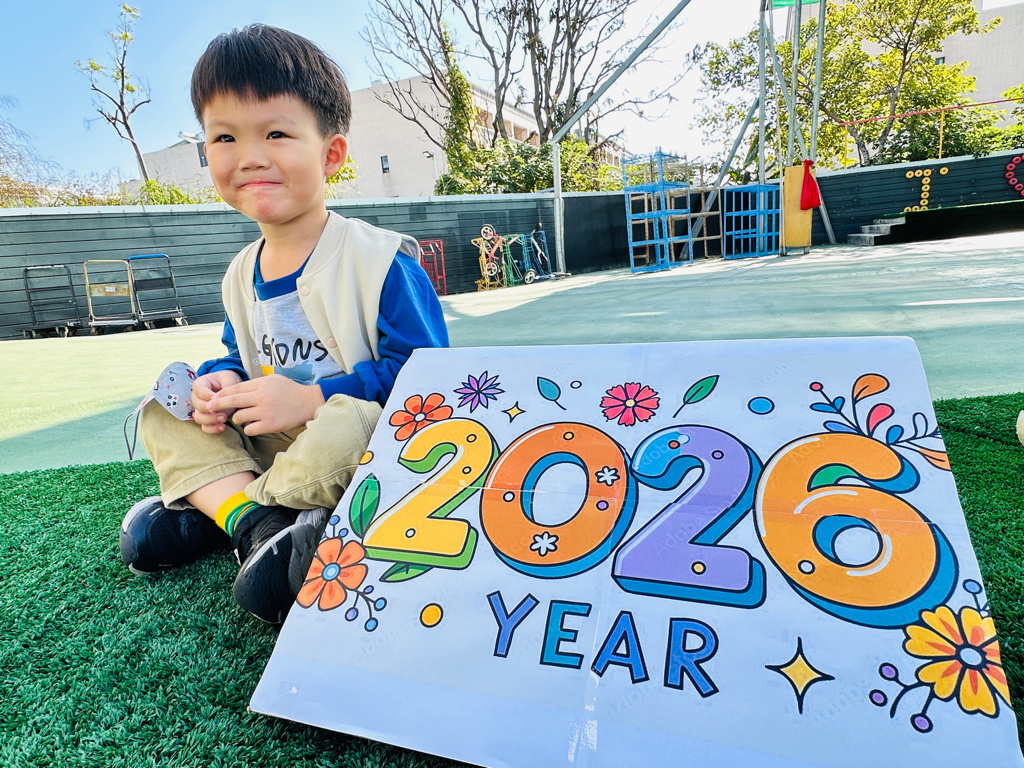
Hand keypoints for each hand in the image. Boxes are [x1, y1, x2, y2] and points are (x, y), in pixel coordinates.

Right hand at [192, 371, 242, 433]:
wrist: (232, 389)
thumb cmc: (228, 381)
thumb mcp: (229, 377)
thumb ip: (225, 385)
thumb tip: (217, 398)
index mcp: (200, 384)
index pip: (199, 390)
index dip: (207, 396)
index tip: (218, 399)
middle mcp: (197, 397)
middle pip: (197, 406)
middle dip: (210, 409)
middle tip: (222, 411)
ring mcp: (200, 410)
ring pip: (199, 418)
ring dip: (211, 420)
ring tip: (224, 419)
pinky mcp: (206, 419)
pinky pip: (204, 427)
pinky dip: (212, 429)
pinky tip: (222, 427)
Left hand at [209, 374, 326, 435]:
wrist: (308, 402)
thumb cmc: (290, 390)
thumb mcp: (273, 380)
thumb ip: (255, 384)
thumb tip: (235, 390)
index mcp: (261, 384)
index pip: (234, 388)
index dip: (221, 394)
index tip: (213, 398)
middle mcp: (261, 397)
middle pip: (232, 401)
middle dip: (217, 405)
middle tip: (209, 408)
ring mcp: (266, 412)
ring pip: (239, 417)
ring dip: (237, 419)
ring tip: (242, 418)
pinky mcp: (270, 425)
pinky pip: (249, 429)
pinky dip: (248, 428)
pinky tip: (253, 425)